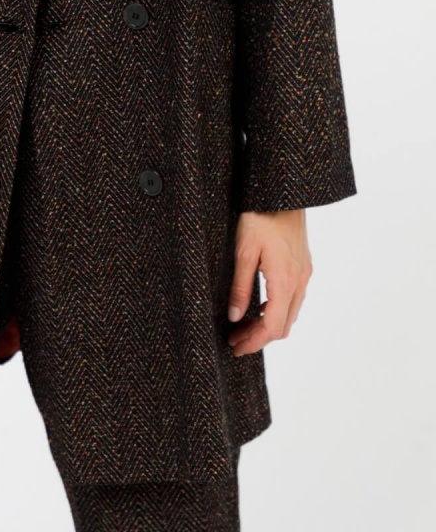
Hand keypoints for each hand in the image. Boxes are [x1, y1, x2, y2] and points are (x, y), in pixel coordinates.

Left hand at [226, 208, 311, 355]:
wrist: (283, 192)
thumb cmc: (261, 216)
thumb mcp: (243, 251)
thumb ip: (240, 287)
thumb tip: (235, 317)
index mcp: (285, 281)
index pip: (273, 327)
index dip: (254, 342)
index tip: (236, 347)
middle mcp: (300, 281)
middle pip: (283, 325)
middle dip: (259, 337)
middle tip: (235, 340)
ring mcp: (304, 273)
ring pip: (290, 313)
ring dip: (268, 325)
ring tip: (243, 326)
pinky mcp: (303, 266)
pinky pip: (293, 298)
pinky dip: (276, 310)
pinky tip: (259, 306)